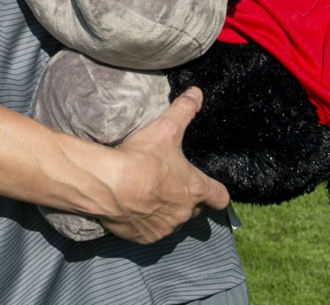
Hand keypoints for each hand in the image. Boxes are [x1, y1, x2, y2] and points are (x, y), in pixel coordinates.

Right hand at [96, 88, 230, 243]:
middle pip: (194, 210)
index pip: (220, 197)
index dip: (217, 193)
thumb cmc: (142, 157)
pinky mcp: (145, 238)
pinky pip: (151, 232)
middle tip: (170, 185)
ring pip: (172, 221)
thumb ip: (184, 110)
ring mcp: (165, 228)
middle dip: (186, 199)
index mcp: (195, 189)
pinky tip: (134, 208)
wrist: (109, 185)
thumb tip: (197, 92)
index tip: (212, 190)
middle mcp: (184, 213)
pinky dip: (145, 223)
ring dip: (165, 211)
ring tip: (148, 195)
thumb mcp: (165, 128)